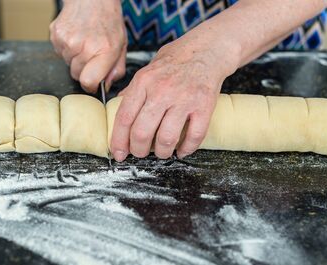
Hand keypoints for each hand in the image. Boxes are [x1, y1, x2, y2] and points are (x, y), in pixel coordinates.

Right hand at [49, 0, 126, 92]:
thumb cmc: (108, 21)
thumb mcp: (121, 46)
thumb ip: (116, 70)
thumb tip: (106, 86)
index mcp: (104, 51)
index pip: (88, 82)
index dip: (90, 86)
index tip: (92, 83)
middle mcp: (84, 47)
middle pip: (76, 75)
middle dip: (83, 70)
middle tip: (91, 55)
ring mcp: (68, 41)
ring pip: (68, 64)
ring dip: (75, 58)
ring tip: (84, 42)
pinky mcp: (56, 35)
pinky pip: (60, 53)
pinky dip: (67, 49)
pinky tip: (76, 37)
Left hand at [110, 32, 240, 160]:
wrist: (207, 50)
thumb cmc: (176, 61)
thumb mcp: (148, 70)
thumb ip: (134, 91)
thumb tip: (119, 109)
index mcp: (143, 82)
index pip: (124, 118)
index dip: (119, 141)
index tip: (119, 153)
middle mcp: (162, 91)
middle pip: (142, 132)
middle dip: (138, 150)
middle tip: (140, 153)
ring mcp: (184, 99)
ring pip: (166, 138)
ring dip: (162, 152)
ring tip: (161, 152)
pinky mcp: (204, 106)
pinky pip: (194, 136)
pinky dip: (186, 149)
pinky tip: (182, 150)